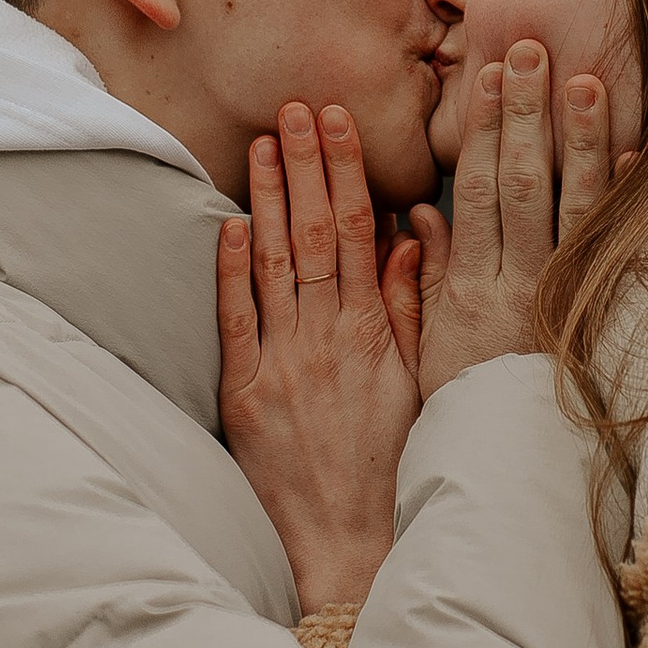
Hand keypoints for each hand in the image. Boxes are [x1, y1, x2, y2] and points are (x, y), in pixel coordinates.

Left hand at [217, 101, 421, 614]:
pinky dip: (232, 270)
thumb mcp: (418, 381)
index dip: (345, 171)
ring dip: (266, 199)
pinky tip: (229, 225)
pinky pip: (238, 321)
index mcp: (374, 332)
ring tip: (261, 144)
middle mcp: (329, 338)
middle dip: (305, 165)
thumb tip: (408, 238)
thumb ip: (409, 307)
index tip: (337, 122)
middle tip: (295, 108)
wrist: (350, 539)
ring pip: (273, 264)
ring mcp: (284, 364)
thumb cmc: (390, 462)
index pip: (356, 231)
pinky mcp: (245, 395)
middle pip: (313, 234)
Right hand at [404, 44, 617, 400]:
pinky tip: (637, 153)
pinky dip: (624, 199)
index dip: (479, 130)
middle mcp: (516, 284)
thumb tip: (420, 215)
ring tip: (584, 81)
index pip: (473, 192)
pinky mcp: (594, 314)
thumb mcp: (424, 342)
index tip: (486, 78)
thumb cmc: (461, 402)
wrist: (508, 465)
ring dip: (578, 140)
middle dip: (524, 114)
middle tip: (530, 50)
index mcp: (469, 287)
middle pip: (520, 183)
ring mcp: (560, 297)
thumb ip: (423, 276)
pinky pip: (612, 249)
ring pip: (570, 206)